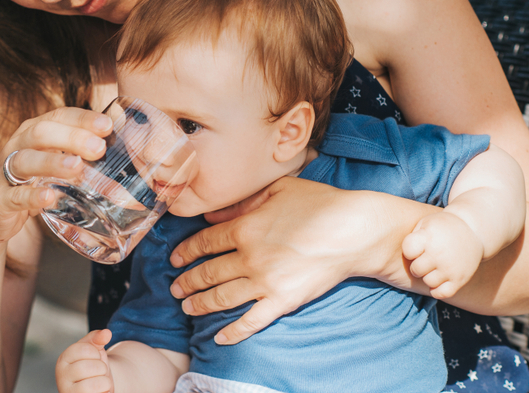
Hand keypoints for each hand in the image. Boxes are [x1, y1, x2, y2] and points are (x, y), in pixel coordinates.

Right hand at [0, 107, 112, 249]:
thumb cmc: (27, 183)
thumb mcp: (50, 163)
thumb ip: (77, 153)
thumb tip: (119, 146)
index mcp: (32, 133)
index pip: (58, 116)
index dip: (82, 118)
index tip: (107, 125)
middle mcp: (17, 146)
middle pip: (41, 132)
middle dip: (71, 137)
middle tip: (98, 148)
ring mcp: (4, 172)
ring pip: (25, 160)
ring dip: (52, 162)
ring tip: (77, 168)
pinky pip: (14, 195)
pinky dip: (32, 196)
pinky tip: (50, 197)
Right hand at [56, 330, 112, 392]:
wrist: (96, 389)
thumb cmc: (93, 367)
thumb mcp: (94, 350)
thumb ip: (98, 338)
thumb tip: (106, 333)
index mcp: (63, 360)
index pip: (84, 349)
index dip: (96, 353)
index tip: (94, 358)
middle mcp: (61, 377)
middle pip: (90, 367)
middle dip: (102, 368)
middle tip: (98, 373)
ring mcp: (68, 392)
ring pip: (94, 385)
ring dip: (104, 383)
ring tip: (99, 383)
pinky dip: (104, 392)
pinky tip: (98, 392)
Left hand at [168, 177, 424, 344]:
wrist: (353, 230)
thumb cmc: (318, 204)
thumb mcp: (276, 191)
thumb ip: (241, 203)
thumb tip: (211, 214)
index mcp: (244, 227)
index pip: (204, 243)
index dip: (185, 251)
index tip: (174, 259)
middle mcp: (249, 257)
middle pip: (208, 272)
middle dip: (187, 282)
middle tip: (175, 288)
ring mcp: (264, 282)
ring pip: (222, 297)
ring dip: (201, 304)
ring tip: (188, 308)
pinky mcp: (283, 302)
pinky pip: (252, 321)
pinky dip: (234, 332)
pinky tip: (220, 338)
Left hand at [402, 211, 482, 298]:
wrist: (473, 230)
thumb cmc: (441, 228)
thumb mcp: (425, 224)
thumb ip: (411, 237)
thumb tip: (390, 250)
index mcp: (429, 238)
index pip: (408, 251)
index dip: (410, 250)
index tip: (417, 246)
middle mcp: (440, 254)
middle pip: (416, 270)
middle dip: (417, 265)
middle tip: (424, 259)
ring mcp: (451, 268)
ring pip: (428, 282)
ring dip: (427, 276)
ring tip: (433, 267)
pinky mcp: (460, 279)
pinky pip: (442, 293)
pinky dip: (437, 290)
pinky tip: (438, 279)